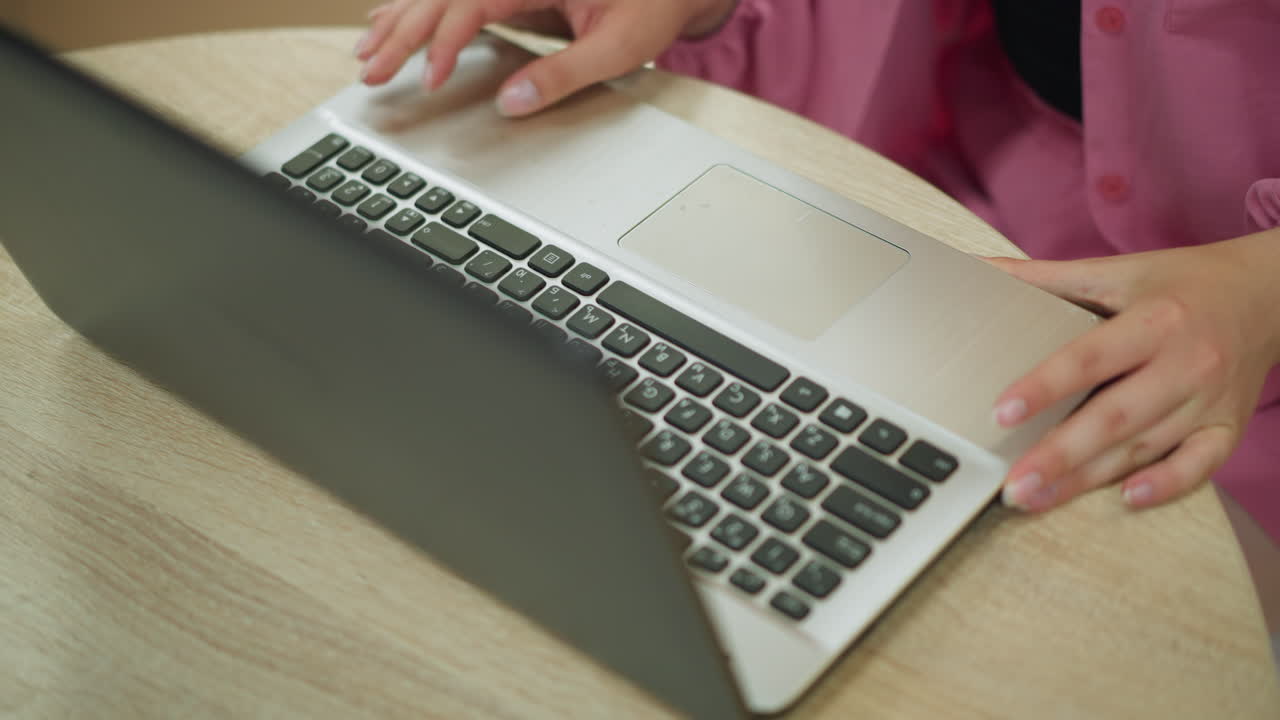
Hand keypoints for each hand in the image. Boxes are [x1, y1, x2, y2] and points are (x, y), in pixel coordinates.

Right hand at [354, 0, 737, 115]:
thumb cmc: (656, 3)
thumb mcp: (620, 45)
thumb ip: (565, 74)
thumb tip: (512, 103)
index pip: (473, 1)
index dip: (445, 39)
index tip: (432, 77)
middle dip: (402, 32)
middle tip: (370, 70)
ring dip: (401, 19)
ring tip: (366, 50)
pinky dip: (421, 9)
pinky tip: (392, 22)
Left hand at [986, 229, 1279, 511]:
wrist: (1270, 294)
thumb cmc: (1181, 284)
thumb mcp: (1117, 271)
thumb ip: (1046, 277)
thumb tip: (978, 266)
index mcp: (1155, 320)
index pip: (1090, 358)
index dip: (1044, 387)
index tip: (1001, 413)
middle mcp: (1187, 363)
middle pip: (1115, 416)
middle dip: (1059, 454)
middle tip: (1011, 484)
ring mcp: (1210, 401)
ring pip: (1144, 447)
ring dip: (1088, 479)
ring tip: (1036, 498)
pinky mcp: (1227, 427)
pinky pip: (1199, 465)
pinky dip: (1166, 485)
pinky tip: (1126, 499)